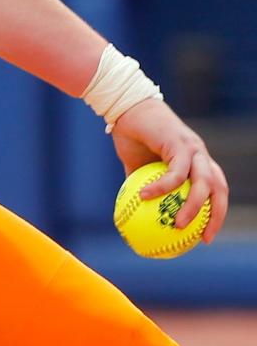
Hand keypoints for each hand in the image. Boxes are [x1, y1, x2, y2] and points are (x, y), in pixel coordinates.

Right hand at [111, 97, 227, 241]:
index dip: (215, 214)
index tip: (203, 236)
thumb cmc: (131, 135)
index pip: (215, 190)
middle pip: (219, 188)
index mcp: (195, 161)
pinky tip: (145, 196)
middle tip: (202, 238)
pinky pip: (175, 172)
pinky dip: (162, 187)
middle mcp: (199, 155)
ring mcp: (192, 148)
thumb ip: (139, 188)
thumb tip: (130, 216)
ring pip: (203, 183)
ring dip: (193, 206)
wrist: (126, 107)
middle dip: (216, 215)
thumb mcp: (135, 168)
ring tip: (177, 224)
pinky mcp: (179, 143)